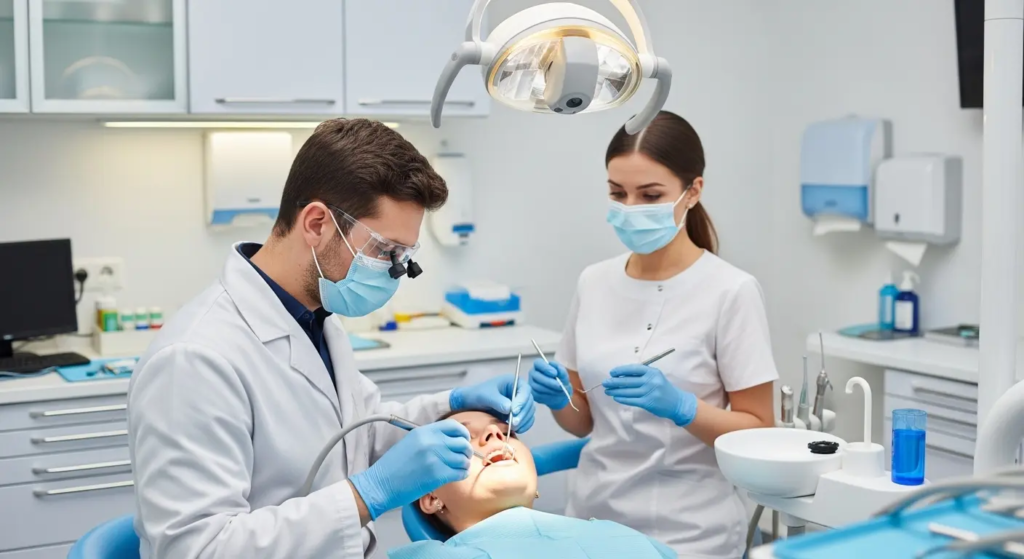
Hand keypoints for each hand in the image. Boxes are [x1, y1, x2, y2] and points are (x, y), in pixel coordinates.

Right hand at [349, 420, 471, 519]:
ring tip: (458, 468)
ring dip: (464, 465)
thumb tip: (452, 440)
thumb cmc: (393, 467)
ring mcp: (435, 458)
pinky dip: (461, 474)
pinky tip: (455, 476)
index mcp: (424, 432)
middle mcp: (431, 442)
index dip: (463, 434)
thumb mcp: (410, 443)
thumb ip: (430, 438)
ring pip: (464, 459)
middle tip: (463, 458)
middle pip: (462, 443)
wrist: (381, 484)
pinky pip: (460, 473)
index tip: (464, 441)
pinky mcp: (437, 475)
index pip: (454, 426)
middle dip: (466, 451)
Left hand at [450, 374, 535, 432]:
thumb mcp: (486, 396)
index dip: (522, 401)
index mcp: (513, 382)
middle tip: (513, 423)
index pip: (525, 390)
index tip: (514, 411)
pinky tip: (516, 430)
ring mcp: (520, 403)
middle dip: (523, 414)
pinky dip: (524, 425)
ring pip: (529, 412)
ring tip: (513, 428)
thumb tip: (510, 409)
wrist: (472, 403)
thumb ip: (498, 401)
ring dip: (524, 421)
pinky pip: (526, 419)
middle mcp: (519, 392)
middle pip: (529, 402)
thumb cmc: (478, 394)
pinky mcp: (518, 413)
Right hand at [528, 358, 571, 409]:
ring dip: (550, 389)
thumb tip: (559, 368)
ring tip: (560, 391)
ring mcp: (531, 383)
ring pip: (538, 386)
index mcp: (539, 364)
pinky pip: (538, 395)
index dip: (545, 368)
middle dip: (549, 381)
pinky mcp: (532, 393)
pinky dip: (548, 395)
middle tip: (560, 385)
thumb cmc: (561, 380)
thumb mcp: (563, 375)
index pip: (538, 363)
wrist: (560, 393)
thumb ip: (562, 371)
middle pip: (537, 376)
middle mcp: (533, 373)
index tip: (555, 373)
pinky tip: (555, 395)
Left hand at [602, 364, 697, 426]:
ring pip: (628, 391)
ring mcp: (649, 392)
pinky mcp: (648, 403)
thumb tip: (622, 375)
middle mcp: (651, 381)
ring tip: (607, 391)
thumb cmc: (663, 388)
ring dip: (615, 391)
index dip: (621, 370)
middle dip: (614, 382)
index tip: (612, 373)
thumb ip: (642, 375)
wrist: (676, 403)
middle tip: (605, 383)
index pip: (633, 369)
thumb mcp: (655, 377)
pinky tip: (616, 397)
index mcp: (652, 372)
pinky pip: (631, 400)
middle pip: (628, 380)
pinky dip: (622, 398)